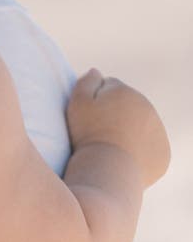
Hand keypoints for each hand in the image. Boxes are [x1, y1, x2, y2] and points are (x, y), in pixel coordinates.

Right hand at [66, 69, 170, 187]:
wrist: (108, 169)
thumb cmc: (89, 135)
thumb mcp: (78, 103)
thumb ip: (86, 82)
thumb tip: (96, 71)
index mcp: (126, 92)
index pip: (109, 88)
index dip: (95, 101)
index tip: (87, 118)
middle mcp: (147, 108)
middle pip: (127, 108)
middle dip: (114, 116)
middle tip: (97, 135)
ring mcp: (158, 131)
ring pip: (140, 128)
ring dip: (128, 133)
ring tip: (110, 149)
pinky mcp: (163, 154)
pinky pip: (149, 150)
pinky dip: (139, 153)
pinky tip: (123, 161)